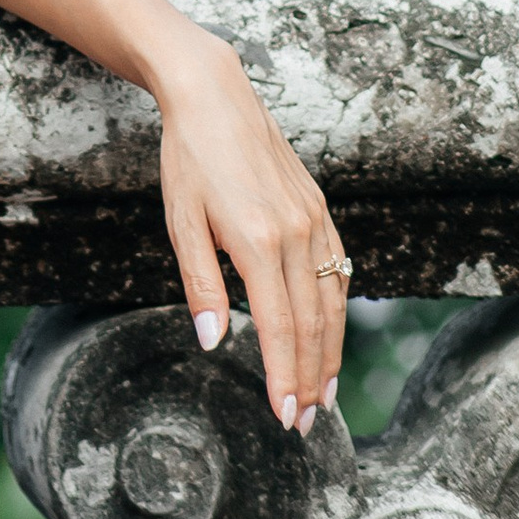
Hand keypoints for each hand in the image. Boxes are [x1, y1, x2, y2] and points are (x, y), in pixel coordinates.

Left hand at [152, 26, 348, 430]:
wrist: (214, 94)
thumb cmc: (188, 157)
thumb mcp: (180, 220)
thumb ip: (200, 284)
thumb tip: (214, 342)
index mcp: (258, 240)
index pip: (280, 328)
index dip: (284, 378)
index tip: (285, 417)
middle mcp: (296, 234)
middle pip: (313, 325)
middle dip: (311, 380)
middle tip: (304, 424)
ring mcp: (314, 220)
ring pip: (332, 303)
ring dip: (330, 354)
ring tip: (323, 396)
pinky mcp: (319, 209)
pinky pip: (338, 271)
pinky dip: (337, 311)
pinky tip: (329, 336)